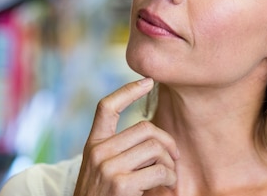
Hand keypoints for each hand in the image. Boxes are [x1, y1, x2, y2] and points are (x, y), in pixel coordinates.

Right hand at [73, 78, 178, 194]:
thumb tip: (157, 139)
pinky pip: (161, 170)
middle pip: (145, 128)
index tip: (148, 81)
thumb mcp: (103, 172)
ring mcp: (108, 168)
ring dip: (170, 164)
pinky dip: (170, 179)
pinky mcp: (121, 184)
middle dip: (166, 143)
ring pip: (155, 148)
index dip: (128, 91)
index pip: (106, 107)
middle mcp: (97, 153)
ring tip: (168, 179)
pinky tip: (167, 188)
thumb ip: (120, 152)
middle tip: (174, 160)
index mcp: (93, 146)